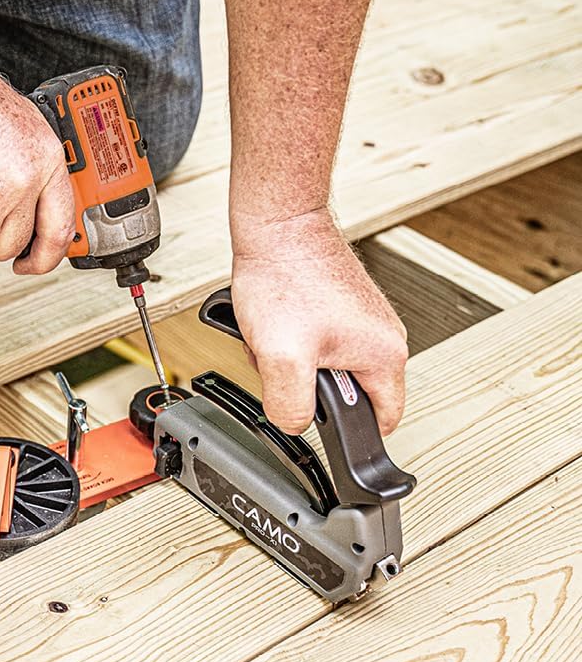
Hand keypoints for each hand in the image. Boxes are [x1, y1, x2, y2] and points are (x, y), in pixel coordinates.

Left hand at [229, 207, 408, 434]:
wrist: (276, 226)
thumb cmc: (285, 277)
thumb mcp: (283, 358)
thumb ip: (292, 405)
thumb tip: (295, 425)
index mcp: (385, 356)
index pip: (382, 421)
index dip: (350, 435)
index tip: (323, 429)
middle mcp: (382, 337)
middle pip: (345, 396)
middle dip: (307, 391)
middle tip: (285, 366)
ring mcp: (361, 322)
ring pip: (323, 371)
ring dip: (292, 364)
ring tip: (277, 338)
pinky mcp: (339, 310)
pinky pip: (312, 347)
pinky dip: (288, 343)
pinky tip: (276, 325)